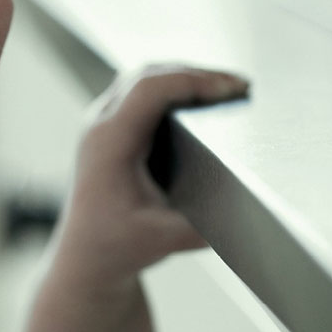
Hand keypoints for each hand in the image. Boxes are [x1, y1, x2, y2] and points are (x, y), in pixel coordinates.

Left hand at [55, 65, 249, 288]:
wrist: (85, 258)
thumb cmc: (115, 248)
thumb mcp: (165, 241)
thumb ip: (205, 228)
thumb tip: (245, 210)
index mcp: (109, 143)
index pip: (151, 90)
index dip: (195, 81)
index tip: (231, 88)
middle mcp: (100, 125)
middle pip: (150, 74)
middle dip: (198, 73)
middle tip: (240, 86)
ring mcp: (101, 123)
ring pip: (145, 76)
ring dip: (186, 75)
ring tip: (226, 88)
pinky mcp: (110, 127)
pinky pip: (141, 90)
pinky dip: (174, 85)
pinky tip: (201, 97)